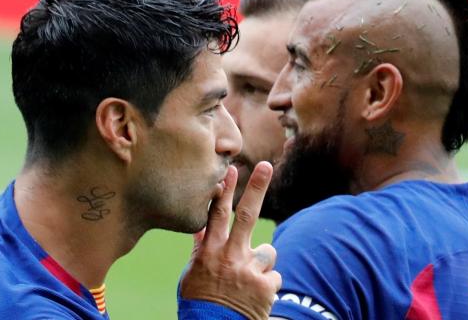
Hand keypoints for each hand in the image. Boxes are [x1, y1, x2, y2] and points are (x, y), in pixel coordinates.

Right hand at [180, 162, 280, 319]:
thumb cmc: (200, 302)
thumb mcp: (192, 274)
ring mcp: (249, 271)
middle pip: (246, 216)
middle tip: (266, 166)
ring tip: (247, 283)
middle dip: (256, 188)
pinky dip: (267, 286)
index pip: (217, 216)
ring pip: (268, 252)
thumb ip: (201, 248)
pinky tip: (254, 297)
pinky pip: (274, 277)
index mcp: (210, 253)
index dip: (224, 191)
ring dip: (261, 264)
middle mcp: (230, 257)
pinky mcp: (266, 287)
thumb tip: (200, 226)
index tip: (230, 170)